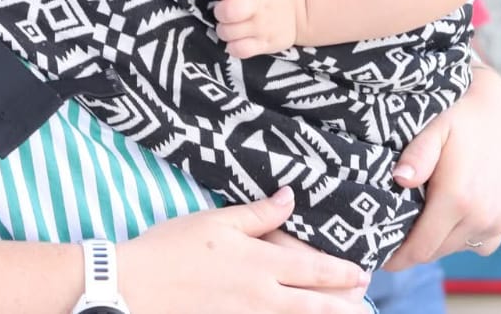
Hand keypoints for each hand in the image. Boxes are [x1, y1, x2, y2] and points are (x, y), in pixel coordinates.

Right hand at [122, 187, 370, 312]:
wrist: (134, 288)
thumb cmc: (171, 248)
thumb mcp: (216, 221)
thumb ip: (258, 213)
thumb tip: (290, 197)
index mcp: (260, 264)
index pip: (313, 270)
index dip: (341, 273)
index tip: (362, 273)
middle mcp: (261, 297)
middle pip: (314, 305)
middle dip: (344, 306)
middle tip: (366, 307)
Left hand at [212, 0, 308, 57]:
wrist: (307, 9)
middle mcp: (258, 7)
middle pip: (227, 11)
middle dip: (219, 10)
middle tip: (225, 10)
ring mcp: (262, 28)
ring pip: (229, 32)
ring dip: (224, 29)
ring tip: (230, 25)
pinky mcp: (266, 45)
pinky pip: (241, 51)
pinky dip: (233, 47)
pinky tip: (236, 39)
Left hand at [383, 66, 500, 267]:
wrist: (498, 109)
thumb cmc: (458, 115)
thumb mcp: (434, 128)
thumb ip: (417, 156)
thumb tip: (400, 180)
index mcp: (457, 198)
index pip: (421, 248)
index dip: (397, 258)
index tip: (378, 255)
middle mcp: (480, 216)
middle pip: (435, 252)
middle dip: (411, 250)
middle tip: (390, 238)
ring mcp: (496, 221)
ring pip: (455, 249)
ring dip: (435, 243)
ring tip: (416, 224)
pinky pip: (479, 246)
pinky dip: (461, 239)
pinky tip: (447, 219)